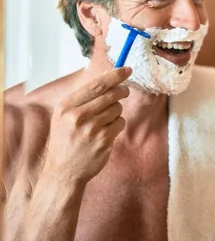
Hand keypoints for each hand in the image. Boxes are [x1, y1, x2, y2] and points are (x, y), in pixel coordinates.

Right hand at [42, 67, 131, 184]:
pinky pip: (120, 122)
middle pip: (111, 94)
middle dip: (122, 91)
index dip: (115, 75)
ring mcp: (91, 129)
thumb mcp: (64, 116)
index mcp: (66, 106)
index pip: (96, 85)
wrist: (63, 171)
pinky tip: (106, 133)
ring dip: (116, 112)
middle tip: (125, 91)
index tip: (127, 69)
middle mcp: (77, 116)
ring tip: (103, 121)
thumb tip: (109, 78)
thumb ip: (83, 98)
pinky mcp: (104, 140)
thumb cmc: (66, 140)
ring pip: (117, 108)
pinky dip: (117, 125)